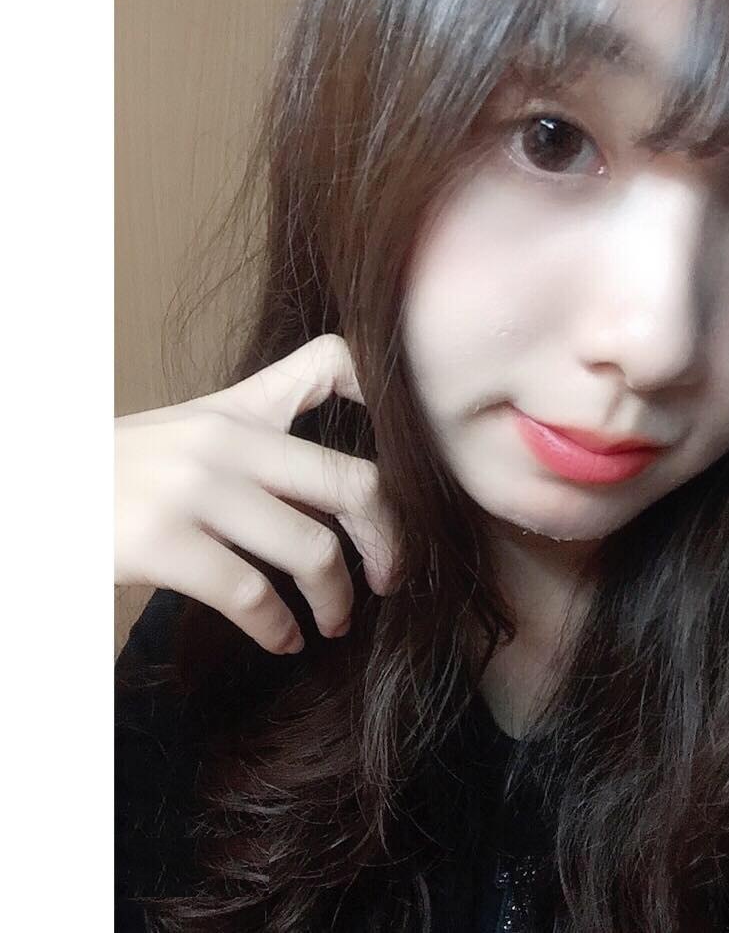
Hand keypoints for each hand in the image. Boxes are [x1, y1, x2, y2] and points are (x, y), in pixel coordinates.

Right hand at [115, 334, 400, 653]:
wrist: (38, 493)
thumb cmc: (124, 473)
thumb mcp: (193, 436)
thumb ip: (263, 448)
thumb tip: (338, 505)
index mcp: (240, 408)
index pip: (332, 363)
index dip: (387, 393)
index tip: (415, 461)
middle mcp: (226, 438)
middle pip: (352, 482)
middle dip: (389, 542)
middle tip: (391, 579)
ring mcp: (193, 487)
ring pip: (311, 550)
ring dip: (336, 601)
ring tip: (333, 622)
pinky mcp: (160, 541)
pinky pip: (253, 596)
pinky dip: (280, 628)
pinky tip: (283, 639)